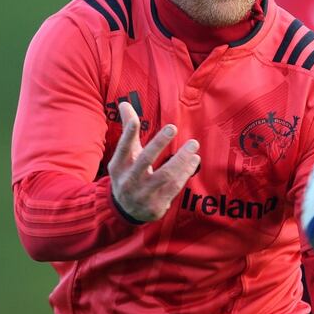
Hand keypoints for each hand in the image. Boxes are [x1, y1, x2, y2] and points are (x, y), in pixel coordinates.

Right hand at [109, 102, 200, 221]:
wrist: (125, 211)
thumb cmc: (128, 174)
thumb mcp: (125, 155)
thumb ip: (127, 130)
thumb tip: (124, 103)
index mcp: (119, 166)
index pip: (123, 148)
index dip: (128, 134)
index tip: (135, 120)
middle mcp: (129, 180)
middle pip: (145, 160)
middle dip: (158, 143)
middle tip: (172, 127)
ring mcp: (143, 193)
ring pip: (165, 175)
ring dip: (181, 159)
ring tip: (193, 145)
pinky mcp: (156, 204)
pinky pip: (174, 187)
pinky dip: (186, 173)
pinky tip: (194, 161)